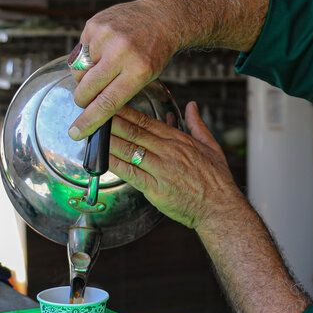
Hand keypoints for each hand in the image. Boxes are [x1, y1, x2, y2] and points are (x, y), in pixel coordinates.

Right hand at [67, 0, 183, 140]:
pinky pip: (78, 53)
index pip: (107, 102)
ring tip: (102, 68)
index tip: (75, 132)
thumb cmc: (154, 52)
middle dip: (82, 100)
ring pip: (78, 72)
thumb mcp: (146, 77)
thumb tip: (92, 111)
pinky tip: (102, 50)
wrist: (161, 16)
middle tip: (85, 100)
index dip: (89, 120)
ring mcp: (106, 36)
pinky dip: (86, 57)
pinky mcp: (94, 25)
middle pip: (87, 89)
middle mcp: (121, 52)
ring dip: (84, 76)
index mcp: (139, 70)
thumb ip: (119, 91)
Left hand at [107, 101, 243, 231]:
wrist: (220, 208)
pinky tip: (102, 159)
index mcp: (179, 140)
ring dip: (109, 141)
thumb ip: (198, 124)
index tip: (111, 104)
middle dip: (112, 122)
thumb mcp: (211, 146)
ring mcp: (161, 170)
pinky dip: (115, 165)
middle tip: (94, 113)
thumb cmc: (216, 181)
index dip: (126, 112)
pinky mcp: (155, 189)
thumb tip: (192, 106)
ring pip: (130, 150)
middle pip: (134, 132)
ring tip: (92, 133)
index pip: (147, 121)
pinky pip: (131, 173)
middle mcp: (168, 152)